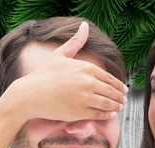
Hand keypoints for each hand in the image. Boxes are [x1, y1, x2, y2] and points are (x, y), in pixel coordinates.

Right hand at [5, 21, 127, 122]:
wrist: (30, 94)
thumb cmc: (43, 75)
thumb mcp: (60, 55)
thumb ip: (75, 42)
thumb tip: (84, 26)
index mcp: (85, 68)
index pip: (109, 78)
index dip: (118, 85)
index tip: (123, 89)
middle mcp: (88, 82)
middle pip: (111, 91)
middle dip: (119, 96)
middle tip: (123, 99)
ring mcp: (85, 98)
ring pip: (108, 103)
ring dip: (116, 106)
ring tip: (119, 107)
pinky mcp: (81, 112)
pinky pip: (100, 114)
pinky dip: (108, 114)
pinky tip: (111, 113)